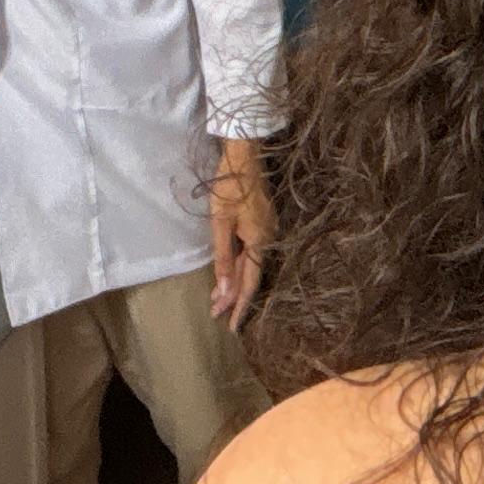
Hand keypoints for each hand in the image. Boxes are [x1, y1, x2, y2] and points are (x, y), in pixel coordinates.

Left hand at [208, 138, 274, 325]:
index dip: (239, 305)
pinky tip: (229, 272)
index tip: (231, 327)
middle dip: (232, 296)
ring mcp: (267, 232)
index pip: (249, 283)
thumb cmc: (229, 188)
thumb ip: (223, 257)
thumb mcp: (221, 223)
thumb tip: (223, 289)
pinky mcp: (262, 224)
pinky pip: (251, 254)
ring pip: (250, 265)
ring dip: (235, 282)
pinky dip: (239, 267)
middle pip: (250, 276)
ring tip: (218, 299)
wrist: (244, 156)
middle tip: (215, 315)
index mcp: (259, 242)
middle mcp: (268, 240)